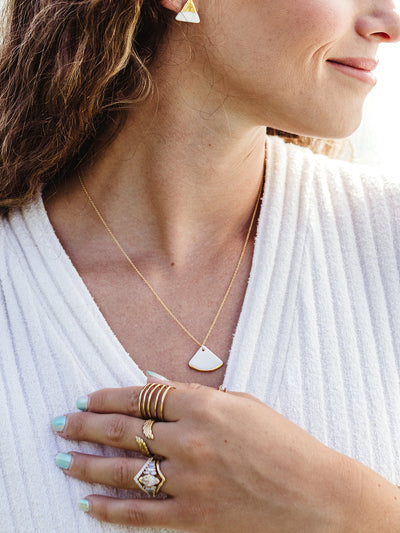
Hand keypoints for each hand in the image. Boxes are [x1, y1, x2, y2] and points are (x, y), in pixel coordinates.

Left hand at [52, 380, 359, 531]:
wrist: (315, 496)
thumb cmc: (283, 442)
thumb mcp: (242, 404)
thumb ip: (194, 395)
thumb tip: (153, 381)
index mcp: (202, 406)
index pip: (141, 396)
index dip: (108, 397)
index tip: (87, 400)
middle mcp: (188, 440)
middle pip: (122, 431)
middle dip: (85, 427)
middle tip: (60, 425)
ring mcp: (187, 480)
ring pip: (122, 471)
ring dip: (87, 465)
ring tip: (62, 460)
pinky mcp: (191, 517)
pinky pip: (139, 514)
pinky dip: (109, 509)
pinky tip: (89, 503)